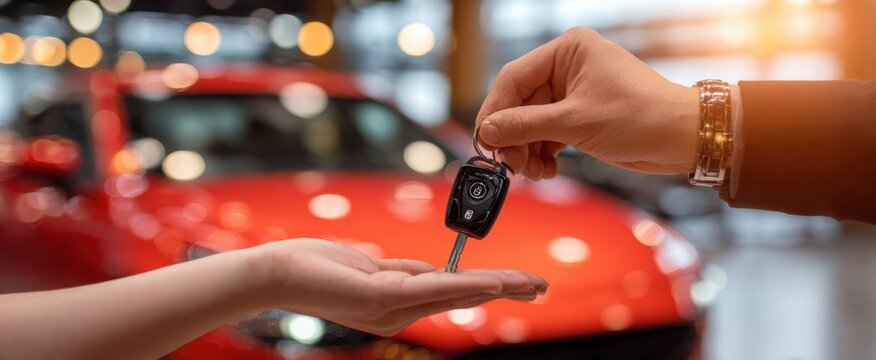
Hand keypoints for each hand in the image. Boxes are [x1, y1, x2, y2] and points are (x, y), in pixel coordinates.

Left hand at [252, 239, 546, 335]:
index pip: (453, 296)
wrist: (276, 272)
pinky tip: (491, 282)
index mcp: (399, 307)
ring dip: (496, 287)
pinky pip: (433, 289)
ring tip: (530, 284)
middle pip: (462, 298)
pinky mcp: (381, 298)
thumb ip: (406, 271)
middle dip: (505, 291)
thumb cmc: (319, 265)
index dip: (490, 289)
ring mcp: (391, 310)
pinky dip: (467, 285)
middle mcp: (399, 316)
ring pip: (454, 295)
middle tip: (542, 286)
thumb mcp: (372, 266)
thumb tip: (439, 270)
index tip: (523, 284)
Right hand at [476, 27, 700, 178]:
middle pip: (520, 103)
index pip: (514, 78)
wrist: (682, 139)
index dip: (495, 111)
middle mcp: (568, 67)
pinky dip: (543, 153)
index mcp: (567, 51)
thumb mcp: (575, 122)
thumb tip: (487, 131)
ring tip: (533, 172)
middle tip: (511, 164)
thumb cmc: (641, 117)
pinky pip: (547, 133)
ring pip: (532, 122)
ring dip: (528, 150)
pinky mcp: (581, 115)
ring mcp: (574, 92)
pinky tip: (547, 169)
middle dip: (514, 137)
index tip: (484, 139)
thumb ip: (525, 126)